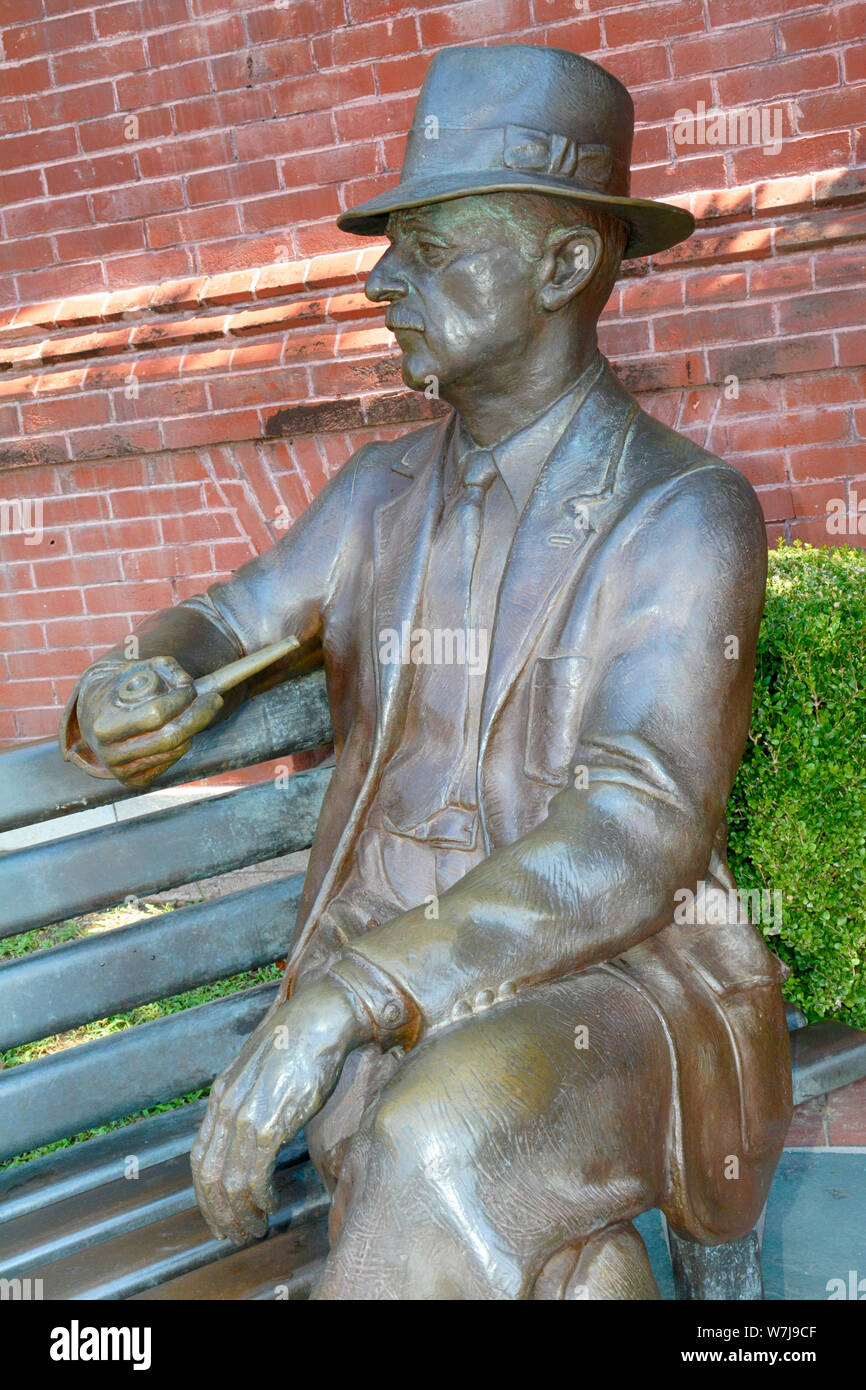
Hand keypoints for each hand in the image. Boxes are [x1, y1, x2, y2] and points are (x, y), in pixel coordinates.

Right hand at [76, 655, 222, 786]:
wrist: (91, 717)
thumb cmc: (118, 690)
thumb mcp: (135, 669)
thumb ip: (163, 668)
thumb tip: (188, 683)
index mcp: (104, 725)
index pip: (155, 714)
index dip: (179, 699)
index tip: (191, 687)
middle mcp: (110, 754)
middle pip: (170, 736)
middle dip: (198, 715)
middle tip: (215, 699)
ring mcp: (121, 771)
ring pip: (175, 750)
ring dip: (191, 728)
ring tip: (189, 711)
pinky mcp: (134, 781)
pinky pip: (171, 761)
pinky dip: (180, 743)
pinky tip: (174, 729)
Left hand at [190, 979, 371, 1244]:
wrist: (319, 1017)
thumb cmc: (299, 1044)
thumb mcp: (261, 1074)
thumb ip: (250, 1101)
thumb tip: (253, 1133)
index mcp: (221, 1097)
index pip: (200, 1159)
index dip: (205, 1195)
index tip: (218, 1217)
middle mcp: (226, 1108)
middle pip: (208, 1176)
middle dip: (219, 1213)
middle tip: (233, 1235)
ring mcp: (246, 1115)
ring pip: (229, 1181)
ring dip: (240, 1212)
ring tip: (253, 1228)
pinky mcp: (271, 1121)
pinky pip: (253, 1173)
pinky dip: (258, 1197)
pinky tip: (269, 1203)